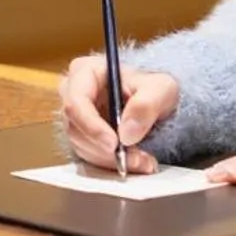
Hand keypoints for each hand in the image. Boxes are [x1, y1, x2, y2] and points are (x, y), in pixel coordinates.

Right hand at [58, 57, 176, 173]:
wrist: (159, 103)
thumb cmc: (155, 88)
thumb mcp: (162, 88)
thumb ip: (146, 105)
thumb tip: (126, 133)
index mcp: (85, 72)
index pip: (76, 102)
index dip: (92, 126)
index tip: (114, 143)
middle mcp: (74, 94)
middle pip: (76, 129)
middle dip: (105, 149)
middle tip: (134, 159)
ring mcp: (77, 118)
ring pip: (82, 147)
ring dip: (111, 159)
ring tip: (142, 161)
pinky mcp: (83, 137)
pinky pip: (90, 157)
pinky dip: (112, 164)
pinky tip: (135, 162)